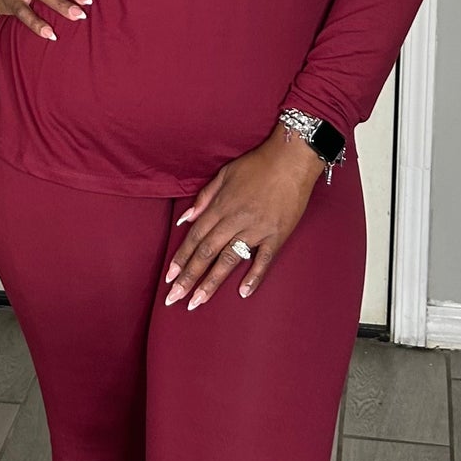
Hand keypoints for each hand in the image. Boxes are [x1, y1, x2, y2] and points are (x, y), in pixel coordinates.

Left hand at [164, 129, 325, 310]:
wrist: (292, 159)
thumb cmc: (258, 164)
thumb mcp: (225, 174)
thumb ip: (204, 198)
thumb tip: (185, 218)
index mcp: (221, 206)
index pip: (195, 237)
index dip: (181, 259)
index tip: (169, 277)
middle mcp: (235, 220)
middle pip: (206, 253)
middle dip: (189, 277)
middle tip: (175, 298)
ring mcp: (256, 229)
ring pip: (229, 260)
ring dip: (211, 282)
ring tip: (197, 301)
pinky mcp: (277, 235)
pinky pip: (263, 260)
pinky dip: (254, 276)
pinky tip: (243, 292)